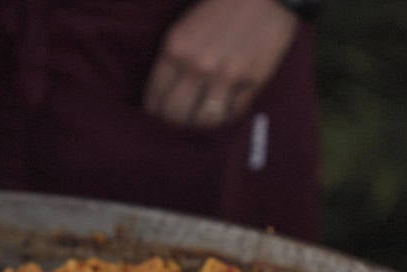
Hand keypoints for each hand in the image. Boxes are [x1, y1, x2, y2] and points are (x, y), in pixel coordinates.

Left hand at [143, 0, 299, 128]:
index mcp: (175, 49)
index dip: (154, 112)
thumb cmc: (221, 6)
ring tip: (199, 123)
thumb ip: (172, 59)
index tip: (157, 117)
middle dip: (173, 124)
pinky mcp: (252, 80)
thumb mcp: (185, 27)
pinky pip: (233, 114)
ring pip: (204, 120)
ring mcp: (226, 75)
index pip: (154, 98)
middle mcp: (197, 65)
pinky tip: (223, 112)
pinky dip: (226, 117)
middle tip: (177, 125)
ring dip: (200, 125)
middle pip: (176, 115)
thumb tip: (163, 95)